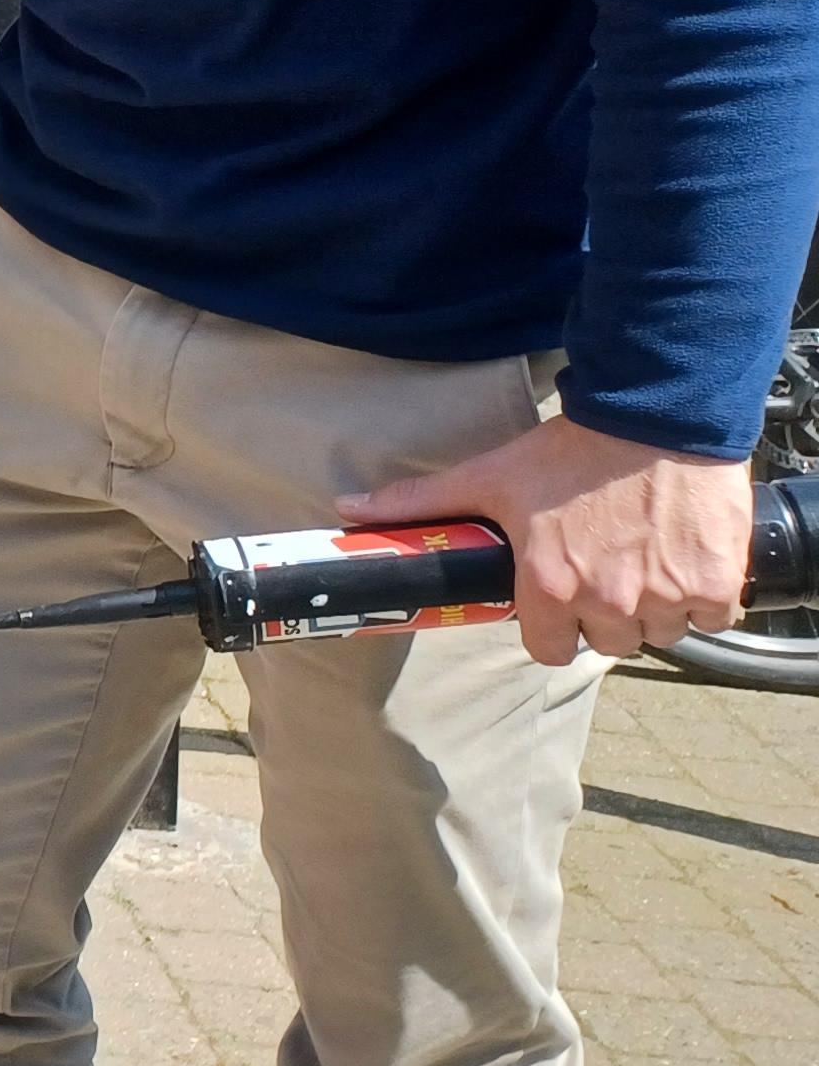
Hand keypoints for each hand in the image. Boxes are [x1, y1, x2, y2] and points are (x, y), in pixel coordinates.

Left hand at [342, 415, 751, 663]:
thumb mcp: (489, 476)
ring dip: (654, 609)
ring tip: (643, 561)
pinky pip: (710, 617)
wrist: (654, 416)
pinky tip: (684, 560)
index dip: (551, 626)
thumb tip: (350, 510)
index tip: (558, 600)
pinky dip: (704, 597)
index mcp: (549, 587)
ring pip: (659, 633)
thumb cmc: (571, 449)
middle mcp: (608, 601)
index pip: (548, 649)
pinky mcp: (715, 584)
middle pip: (607, 642)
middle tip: (604, 572)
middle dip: (603, 616)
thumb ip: (422, 503)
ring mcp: (666, 596)